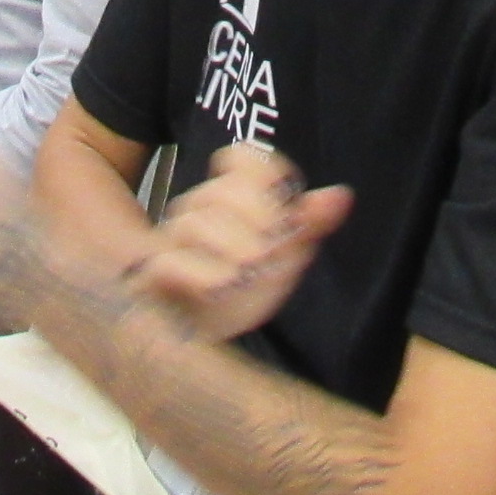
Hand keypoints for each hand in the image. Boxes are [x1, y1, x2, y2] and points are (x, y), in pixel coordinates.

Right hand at [130, 144, 351, 341]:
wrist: (190, 336)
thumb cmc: (237, 290)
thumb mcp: (281, 258)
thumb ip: (308, 225)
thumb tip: (343, 194)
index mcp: (228, 199)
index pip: (246, 158)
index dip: (272, 176)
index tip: (287, 207)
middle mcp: (196, 211)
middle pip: (224, 191)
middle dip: (258, 218)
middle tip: (272, 250)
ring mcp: (171, 242)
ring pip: (197, 224)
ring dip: (234, 247)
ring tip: (249, 271)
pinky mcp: (152, 275)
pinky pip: (172, 262)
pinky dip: (202, 274)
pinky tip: (223, 285)